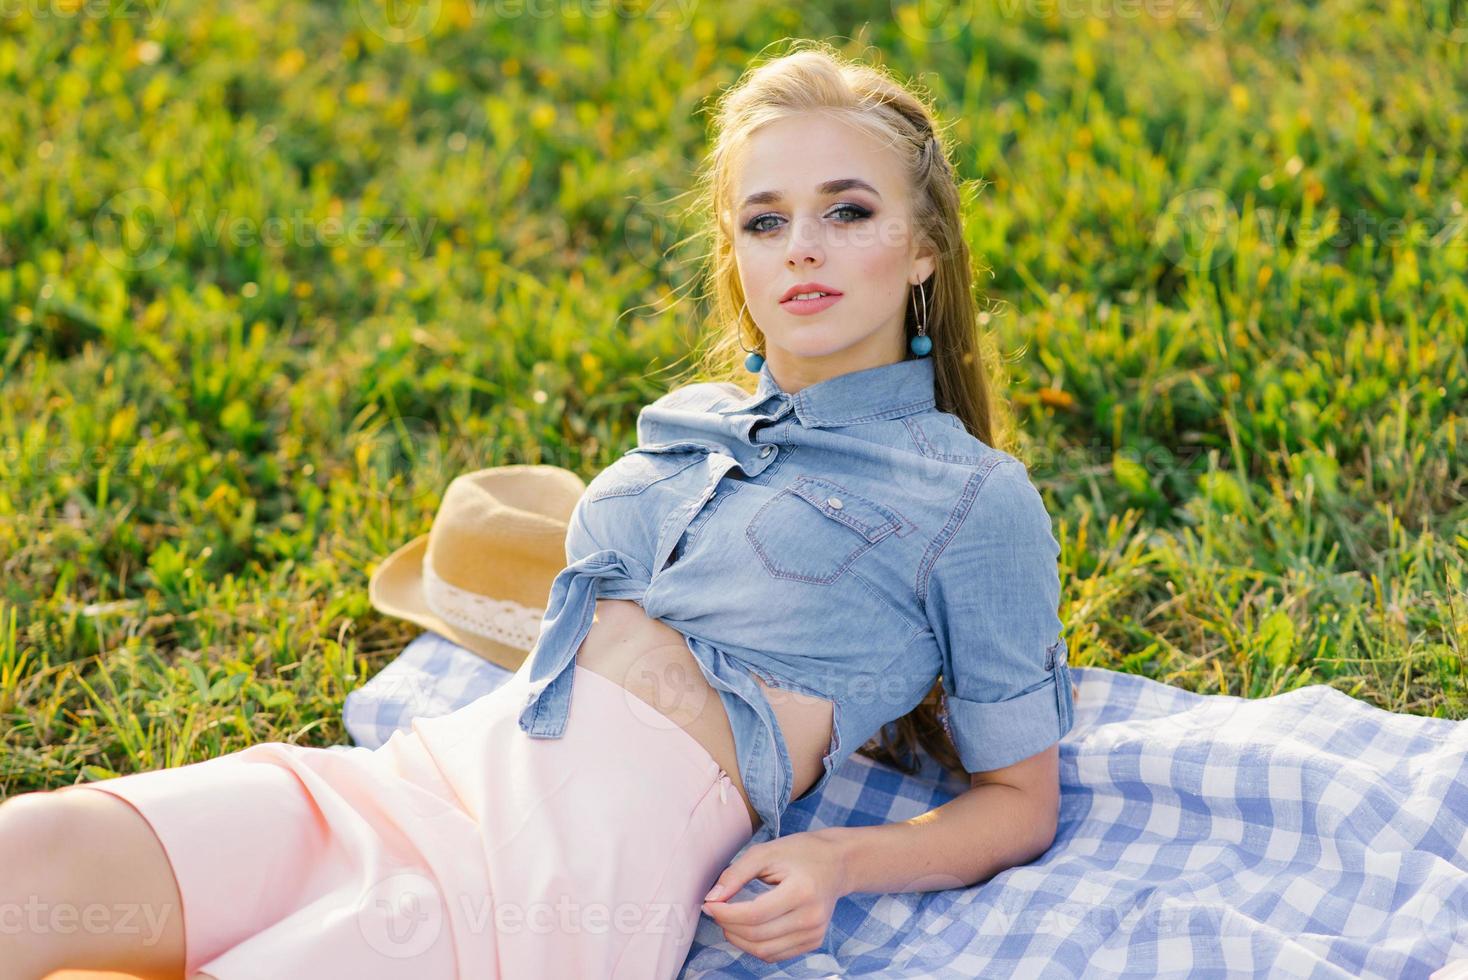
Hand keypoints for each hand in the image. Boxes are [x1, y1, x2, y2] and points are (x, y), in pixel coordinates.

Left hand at [700, 828, 846, 962]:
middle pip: (757, 935)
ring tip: (728, 919)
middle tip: (715, 909)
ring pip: (764, 951)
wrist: (838, 863)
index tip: (709, 904)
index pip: (755, 914)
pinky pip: (775, 954)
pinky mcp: (813, 942)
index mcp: (802, 891)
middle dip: (728, 925)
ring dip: (738, 939)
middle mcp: (811, 918)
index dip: (726, 913)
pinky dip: (754, 945)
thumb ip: (736, 874)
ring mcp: (814, 934)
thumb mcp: (766, 852)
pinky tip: (746, 928)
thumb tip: (712, 898)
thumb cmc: (801, 852)